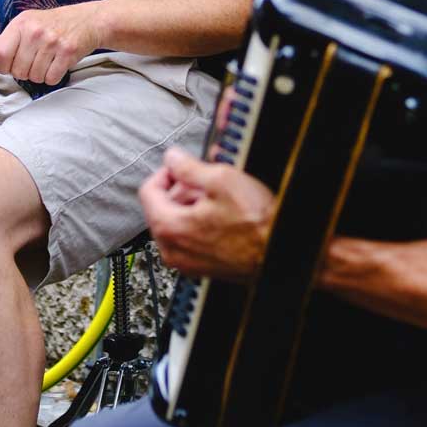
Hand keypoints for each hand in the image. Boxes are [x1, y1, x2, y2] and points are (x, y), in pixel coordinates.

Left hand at [0, 2, 103, 85]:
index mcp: (21, 24)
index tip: (7, 66)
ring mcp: (52, 42)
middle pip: (17, 70)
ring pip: (34, 76)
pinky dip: (52, 76)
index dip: (2, 66)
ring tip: (46, 61)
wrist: (87, 20)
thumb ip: (5, 38)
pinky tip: (56, 64)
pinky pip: (50, 79)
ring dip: (39, 74)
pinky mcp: (67, 53)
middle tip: (32, 61)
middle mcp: (35, 32)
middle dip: (23, 71)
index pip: (0, 54)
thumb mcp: (27, 23)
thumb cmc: (54, 23)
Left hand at [139, 147, 274, 280]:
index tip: (180, 166)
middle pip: (161, 207)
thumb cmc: (255, 223)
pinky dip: (200, 224)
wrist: (279, 254)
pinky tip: (223, 217)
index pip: (147, 190)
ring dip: (192, 206)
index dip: (165, 171)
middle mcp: (171, 250)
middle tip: (206, 182)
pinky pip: (189, 238)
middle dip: (181, 190)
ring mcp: (185, 262)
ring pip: (176, 223)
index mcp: (168, 227)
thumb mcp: (220, 179)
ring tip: (218, 200)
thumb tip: (172, 158)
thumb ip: (187, 166)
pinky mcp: (201, 268)